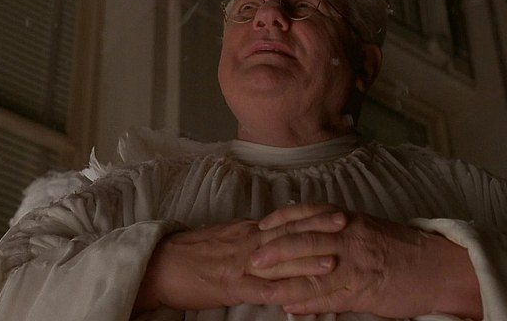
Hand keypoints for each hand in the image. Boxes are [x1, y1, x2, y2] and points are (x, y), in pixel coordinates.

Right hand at [135, 219, 327, 312]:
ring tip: (333, 259)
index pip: (284, 222)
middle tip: (346, 223)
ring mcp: (239, 265)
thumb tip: (270, 230)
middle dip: (317, 230)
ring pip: (278, 262)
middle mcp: (246, 242)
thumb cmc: (190, 252)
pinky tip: (298, 295)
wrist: (160, 265)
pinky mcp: (230, 287)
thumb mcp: (223, 236)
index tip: (335, 211)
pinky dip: (279, 292)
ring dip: (305, 261)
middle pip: (287, 234)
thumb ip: (249, 235)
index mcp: (246, 231)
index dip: (311, 217)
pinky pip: (259, 290)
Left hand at [251, 203, 481, 318]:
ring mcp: (357, 265)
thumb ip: (338, 227)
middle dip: (276, 250)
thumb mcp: (367, 227)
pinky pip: (332, 298)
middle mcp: (350, 238)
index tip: (261, 226)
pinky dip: (309, 304)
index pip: (309, 214)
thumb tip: (306, 229)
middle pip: (305, 241)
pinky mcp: (365, 291)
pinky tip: (291, 308)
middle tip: (252, 259)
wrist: (439, 267)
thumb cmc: (401, 247)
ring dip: (285, 283)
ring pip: (314, 273)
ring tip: (262, 289)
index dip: (282, 220)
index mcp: (350, 220)